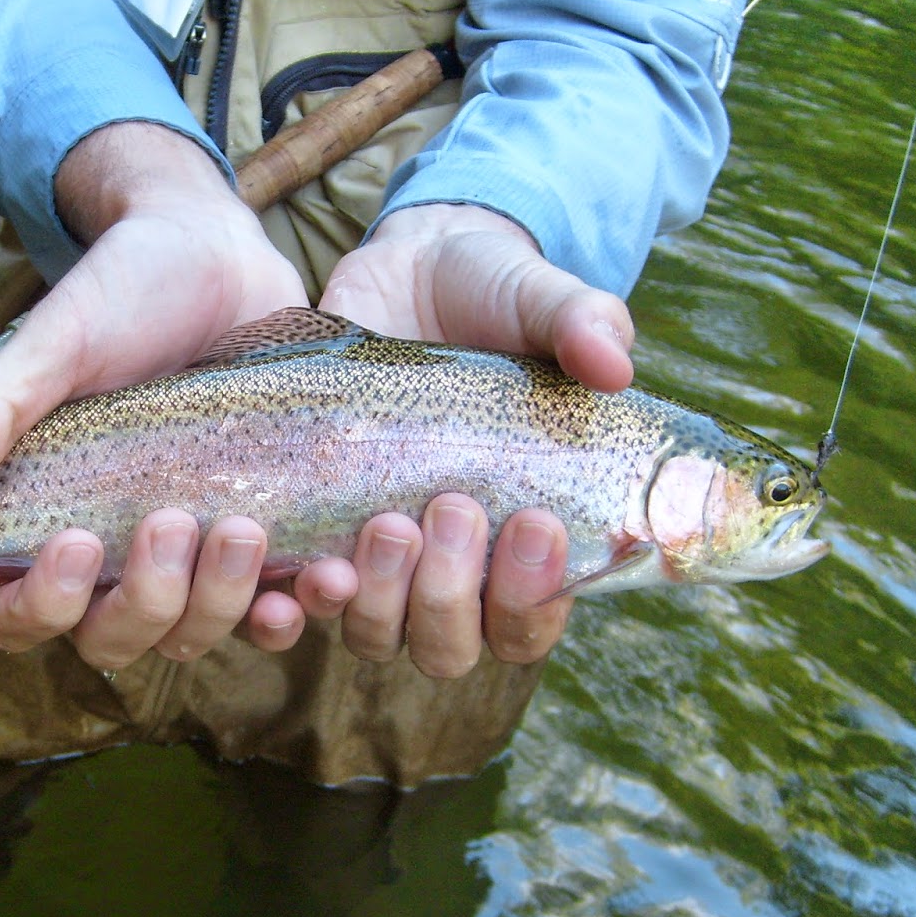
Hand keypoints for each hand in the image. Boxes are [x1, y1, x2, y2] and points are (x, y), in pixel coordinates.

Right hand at [0, 122, 310, 665]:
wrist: (222, 253)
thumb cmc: (122, 292)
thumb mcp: (58, 343)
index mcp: (46, 518)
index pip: (17, 617)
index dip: (39, 608)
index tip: (72, 545)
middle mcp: (115, 552)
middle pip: (113, 639)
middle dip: (144, 601)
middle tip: (172, 522)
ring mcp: (192, 552)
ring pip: (193, 633)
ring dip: (217, 603)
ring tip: (243, 528)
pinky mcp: (265, 539)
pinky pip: (272, 609)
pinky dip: (290, 608)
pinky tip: (318, 580)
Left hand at [295, 202, 633, 674]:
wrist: (406, 269)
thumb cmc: (493, 299)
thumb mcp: (543, 301)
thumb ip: (584, 325)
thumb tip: (615, 365)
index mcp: (517, 539)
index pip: (528, 622)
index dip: (533, 601)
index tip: (537, 523)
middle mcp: (449, 564)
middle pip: (448, 646)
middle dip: (450, 596)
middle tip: (453, 507)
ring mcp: (378, 554)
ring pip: (377, 634)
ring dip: (383, 597)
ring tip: (388, 522)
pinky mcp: (312, 529)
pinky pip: (300, 602)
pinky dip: (301, 602)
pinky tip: (312, 568)